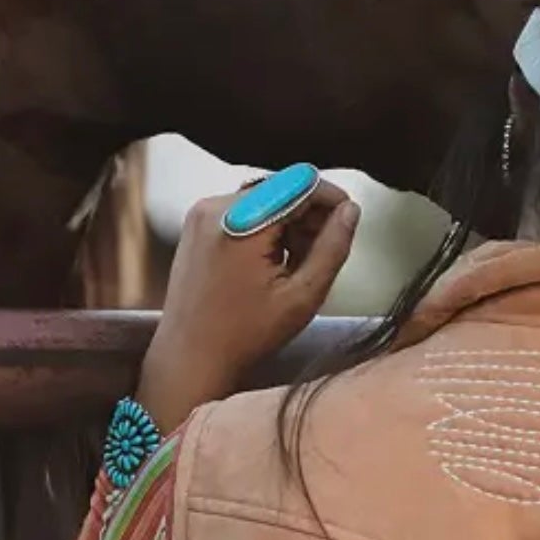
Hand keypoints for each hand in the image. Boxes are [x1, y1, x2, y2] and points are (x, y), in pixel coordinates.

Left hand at [137, 177, 359, 433]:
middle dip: (310, 213)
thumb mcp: (303, 296)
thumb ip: (332, 248)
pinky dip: (265, 225)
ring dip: (289, 219)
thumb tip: (350, 210)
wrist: (189, 357)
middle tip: (322, 251)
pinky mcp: (197, 223)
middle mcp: (216, 207)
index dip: (332, 197)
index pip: (301, 183)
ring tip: (296, 262)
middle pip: (282, 186)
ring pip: (265, 195)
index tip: (348, 219)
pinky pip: (244, 207)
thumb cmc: (246, 335)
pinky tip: (272, 260)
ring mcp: (202, 213)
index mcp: (242, 223)